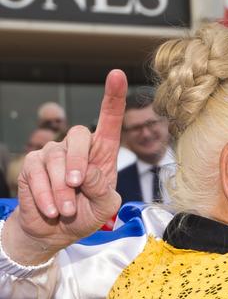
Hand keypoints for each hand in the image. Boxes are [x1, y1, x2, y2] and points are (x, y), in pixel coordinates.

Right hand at [2, 70, 126, 264]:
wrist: (55, 231)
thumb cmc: (85, 214)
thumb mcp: (104, 207)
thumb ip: (103, 190)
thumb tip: (87, 173)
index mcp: (103, 151)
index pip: (110, 118)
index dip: (114, 96)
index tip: (117, 74)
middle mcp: (79, 147)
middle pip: (80, 135)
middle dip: (78, 162)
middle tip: (76, 187)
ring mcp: (54, 153)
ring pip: (56, 158)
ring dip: (62, 189)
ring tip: (66, 209)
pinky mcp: (33, 165)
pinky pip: (37, 173)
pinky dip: (46, 195)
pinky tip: (52, 209)